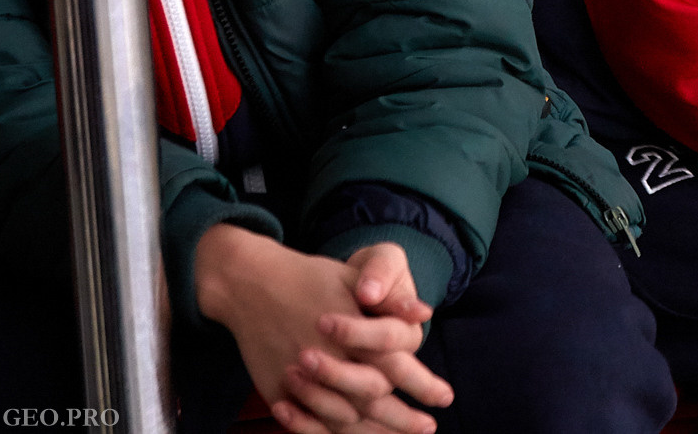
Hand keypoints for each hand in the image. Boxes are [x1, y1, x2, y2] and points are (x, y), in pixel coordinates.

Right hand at [194, 225, 449, 433]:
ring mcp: (303, 378)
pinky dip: (330, 430)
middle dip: (404, 417)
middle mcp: (332, 358)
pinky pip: (310, 421)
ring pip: (344, 416)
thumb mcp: (352, 278)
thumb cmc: (310, 278)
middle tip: (428, 427)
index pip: (399, 364)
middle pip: (375, 397)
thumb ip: (390, 301)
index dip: (424, 384)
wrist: (251, 283)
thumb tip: (425, 313)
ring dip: (374, 429)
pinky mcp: (279, 391)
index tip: (446, 398)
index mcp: (357, 330)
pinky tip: (350, 429)